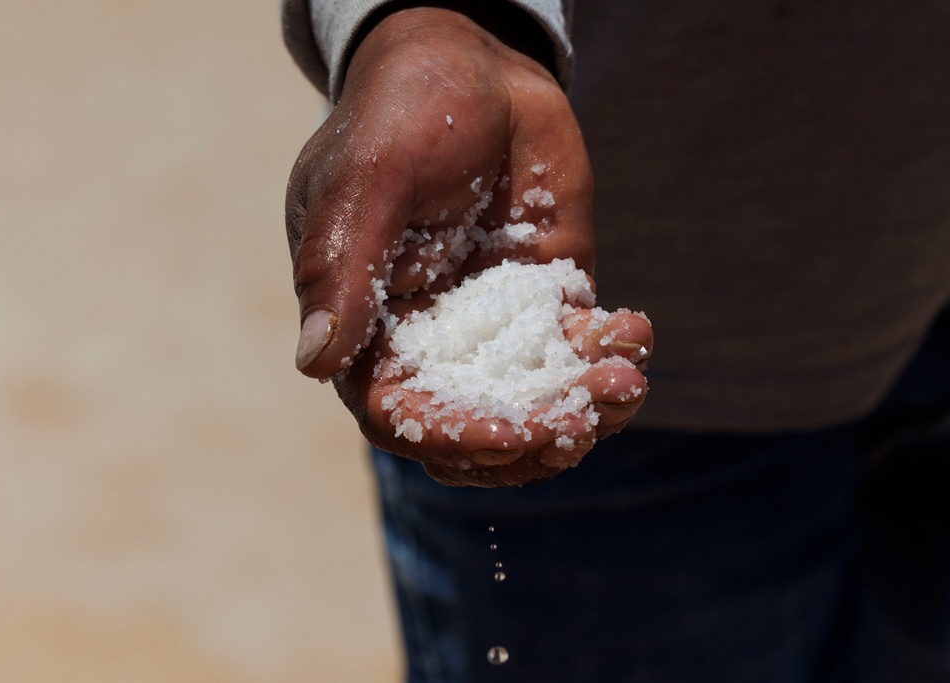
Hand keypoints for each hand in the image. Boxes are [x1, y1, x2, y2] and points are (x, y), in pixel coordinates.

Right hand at [285, 7, 650, 485]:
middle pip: (477, 424)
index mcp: (368, 325)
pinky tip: (634, 333)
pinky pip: (581, 350)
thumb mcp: (366, 180)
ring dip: (583, 409)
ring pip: (536, 401)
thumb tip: (315, 362)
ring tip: (623, 382)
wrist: (473, 63)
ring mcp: (495, 324)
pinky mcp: (548, 298)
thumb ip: (341, 268)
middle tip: (579, 420)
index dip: (450, 435)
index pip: (403, 412)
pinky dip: (612, 357)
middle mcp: (431, 339)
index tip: (506, 433)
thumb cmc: (401, 112)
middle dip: (531, 436)